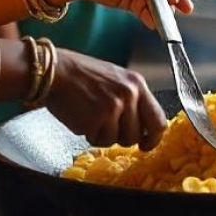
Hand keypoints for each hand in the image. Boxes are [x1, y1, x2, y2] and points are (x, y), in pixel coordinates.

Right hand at [46, 50, 166, 149]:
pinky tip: (82, 117)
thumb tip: (145, 127)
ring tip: (92, 115)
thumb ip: (133, 100)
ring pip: (116, 140)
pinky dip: (89, 134)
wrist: (56, 71)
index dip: (154, 138)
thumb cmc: (82, 75)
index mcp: (137, 84)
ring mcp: (113, 108)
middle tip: (107, 125)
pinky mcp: (96, 120)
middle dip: (122, 136)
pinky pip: (98, 141)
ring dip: (103, 135)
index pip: (159, 120)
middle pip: (137, 135)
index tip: (147, 144)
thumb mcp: (117, 79)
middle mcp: (129, 95)